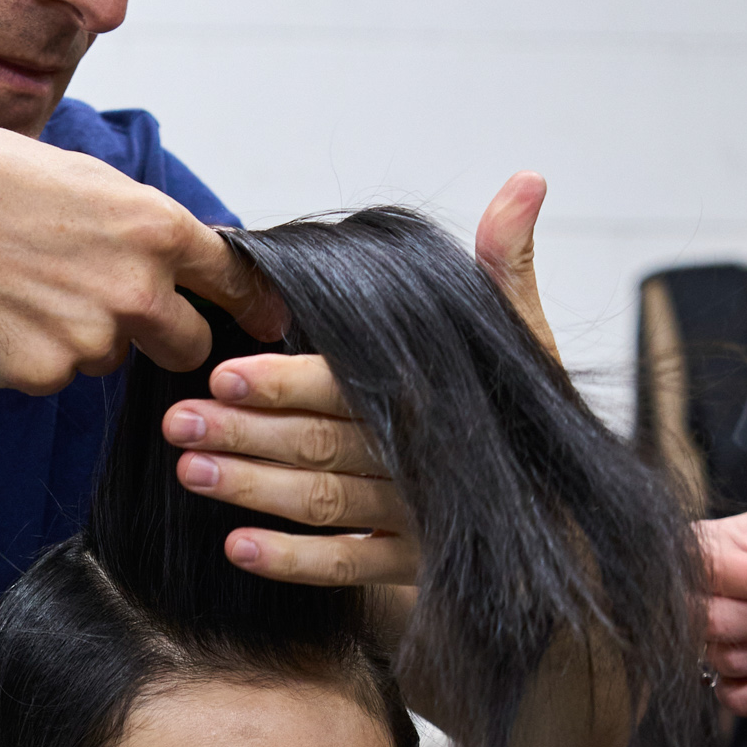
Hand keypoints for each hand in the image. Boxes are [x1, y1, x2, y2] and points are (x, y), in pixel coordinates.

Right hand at [0, 126, 282, 394]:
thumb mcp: (82, 175)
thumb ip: (140, 222)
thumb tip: (180, 255)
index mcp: (154, 229)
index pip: (235, 281)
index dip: (254, 304)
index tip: (267, 321)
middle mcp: (136, 292)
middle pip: (189, 346)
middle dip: (166, 335)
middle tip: (112, 304)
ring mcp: (90, 342)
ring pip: (114, 359)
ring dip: (88, 336)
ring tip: (29, 286)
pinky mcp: (43, 376)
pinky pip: (60, 375)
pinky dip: (38, 352)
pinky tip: (1, 312)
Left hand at [165, 171, 556, 586]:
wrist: (570, 518)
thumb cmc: (525, 411)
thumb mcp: (524, 334)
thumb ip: (504, 264)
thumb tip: (526, 179)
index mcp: (437, 393)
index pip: (349, 384)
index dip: (286, 382)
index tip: (223, 375)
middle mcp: (424, 457)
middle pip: (321, 443)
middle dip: (245, 433)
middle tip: (177, 423)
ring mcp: (418, 516)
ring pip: (324, 503)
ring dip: (254, 489)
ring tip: (190, 471)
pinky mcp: (414, 565)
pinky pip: (349, 567)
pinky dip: (294, 560)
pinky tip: (237, 548)